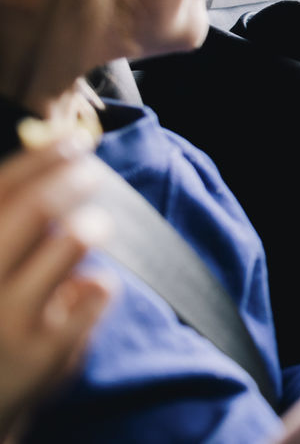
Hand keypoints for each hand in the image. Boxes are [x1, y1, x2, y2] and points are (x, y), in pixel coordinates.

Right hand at [0, 136, 114, 436]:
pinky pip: (96, 290)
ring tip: (96, 225)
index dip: (39, 158)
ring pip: (71, 242)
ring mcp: (10, 319)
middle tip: (94, 171)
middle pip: (34, 209)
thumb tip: (54, 161)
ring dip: (91, 224)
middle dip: (72, 179)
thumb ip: (8, 224)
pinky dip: (98, 282)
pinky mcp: (47, 351)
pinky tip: (87, 285)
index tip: (74, 141)